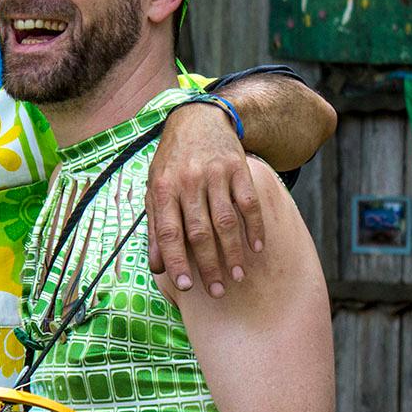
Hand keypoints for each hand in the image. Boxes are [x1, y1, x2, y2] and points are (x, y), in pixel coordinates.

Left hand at [146, 103, 264, 297]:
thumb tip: (157, 267)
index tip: (184, 286)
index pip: (168, 232)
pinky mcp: (237, 169)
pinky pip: (248, 203)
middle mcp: (187, 182)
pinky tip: (257, 249)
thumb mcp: (155, 189)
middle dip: (207, 265)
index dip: (175, 260)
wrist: (197, 120)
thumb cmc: (172, 162)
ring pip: (225, 221)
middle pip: (198, 231)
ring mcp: (214, 175)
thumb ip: (155, 227)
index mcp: (163, 189)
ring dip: (232, 252)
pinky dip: (254, 228)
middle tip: (216, 291)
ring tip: (236, 276)